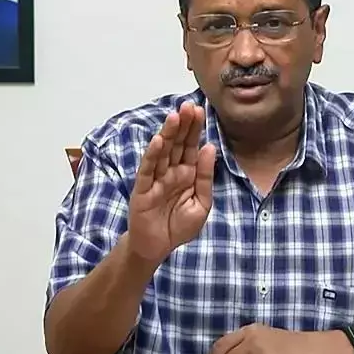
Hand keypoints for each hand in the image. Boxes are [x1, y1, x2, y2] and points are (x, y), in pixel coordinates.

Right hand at [127, 101, 216, 263]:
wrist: (157, 248)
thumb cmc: (178, 226)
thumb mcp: (202, 204)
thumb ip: (206, 178)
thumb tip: (210, 148)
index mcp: (187, 174)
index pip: (192, 147)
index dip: (195, 129)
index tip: (200, 110)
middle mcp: (171, 172)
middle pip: (178, 144)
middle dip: (183, 125)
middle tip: (189, 106)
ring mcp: (156, 178)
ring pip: (163, 152)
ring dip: (168, 134)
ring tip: (175, 116)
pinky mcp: (143, 189)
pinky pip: (148, 170)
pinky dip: (152, 155)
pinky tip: (158, 141)